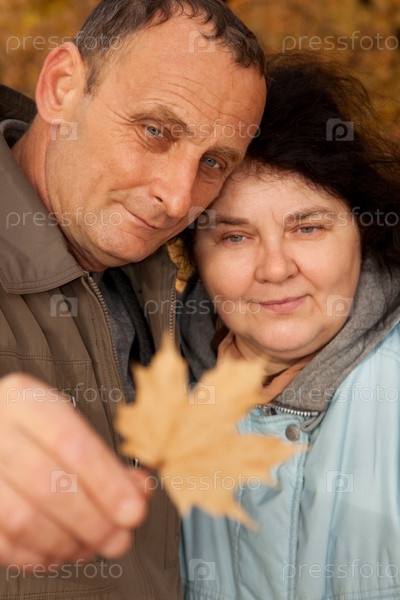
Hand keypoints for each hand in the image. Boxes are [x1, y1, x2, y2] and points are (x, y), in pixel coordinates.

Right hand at [0, 373, 147, 567]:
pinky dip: (37, 556)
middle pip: (48, 484)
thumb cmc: (32, 432)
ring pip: (23, 518)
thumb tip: (138, 490)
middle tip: (118, 537)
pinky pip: (2, 543)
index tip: (134, 510)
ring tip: (90, 544)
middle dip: (93, 520)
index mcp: (25, 401)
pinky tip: (59, 550)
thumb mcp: (66, 426)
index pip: (72, 444)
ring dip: (66, 542)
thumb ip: (104, 458)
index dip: (108, 483)